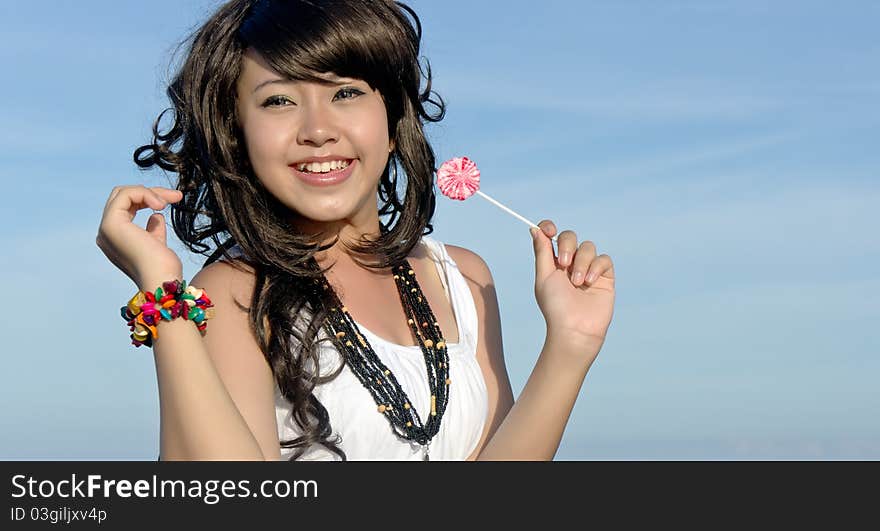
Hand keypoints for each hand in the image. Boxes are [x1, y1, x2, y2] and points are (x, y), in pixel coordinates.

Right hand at [96, 185, 184, 288]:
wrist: (161, 281)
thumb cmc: (164, 269)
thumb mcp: (158, 244)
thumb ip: (154, 231)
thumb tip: (156, 216)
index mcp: (116, 238)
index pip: (127, 206)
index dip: (150, 198)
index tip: (175, 199)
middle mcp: (107, 233)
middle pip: (124, 197)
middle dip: (151, 192)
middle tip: (176, 197)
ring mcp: (106, 228)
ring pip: (124, 193)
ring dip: (152, 192)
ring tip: (173, 199)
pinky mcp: (111, 224)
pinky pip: (126, 194)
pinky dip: (145, 193)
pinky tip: (161, 204)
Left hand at [530, 220, 615, 355]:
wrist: (575, 329)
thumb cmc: (555, 306)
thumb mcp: (545, 276)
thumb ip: (542, 252)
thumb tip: (535, 229)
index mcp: (552, 262)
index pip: (551, 236)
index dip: (549, 228)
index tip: (549, 230)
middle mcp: (570, 263)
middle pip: (570, 237)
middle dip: (567, 246)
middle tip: (563, 264)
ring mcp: (589, 269)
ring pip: (588, 247)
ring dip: (582, 262)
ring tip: (577, 282)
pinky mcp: (605, 277)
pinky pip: (603, 259)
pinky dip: (596, 267)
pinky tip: (589, 282)